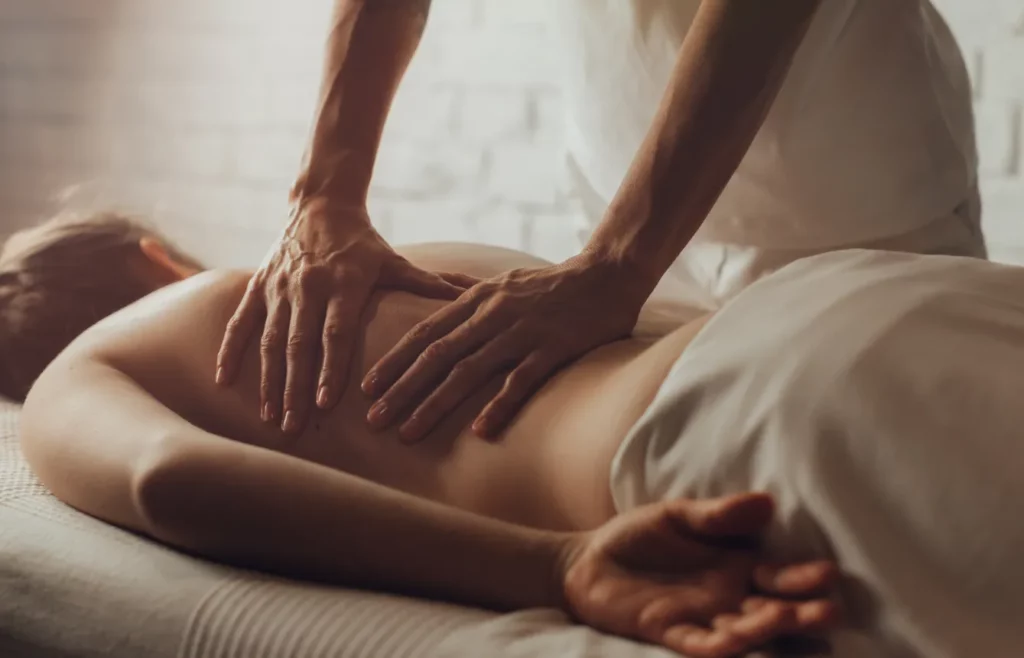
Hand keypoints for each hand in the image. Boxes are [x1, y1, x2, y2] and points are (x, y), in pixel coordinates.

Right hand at [216, 197, 469, 433]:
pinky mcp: (258, 285)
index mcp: (344, 285)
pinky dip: (230, 351)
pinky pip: (240, 322)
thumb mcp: (395, 262)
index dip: (331, 369)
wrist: (320, 204)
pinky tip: (223, 382)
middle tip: (294, 428)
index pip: (335, 334)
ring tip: (269, 417)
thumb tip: (475, 294)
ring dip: (267, 381)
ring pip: (268, 341)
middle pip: (299, 345)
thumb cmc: (363, 243)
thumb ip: (430, 284)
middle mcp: (308, 288)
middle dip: (295, 389)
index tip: (327, 403)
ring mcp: (278, 288)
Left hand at [362, 251, 651, 440]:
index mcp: (477, 300)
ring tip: (408, 432)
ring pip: (468, 371)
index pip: (425, 333)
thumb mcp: (503, 280)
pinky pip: (520, 380)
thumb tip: (438, 290)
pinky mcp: (552, 347)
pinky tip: (479, 431)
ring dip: (434, 404)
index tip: (367, 387)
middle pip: (436, 355)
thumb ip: (469, 290)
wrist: (606, 274)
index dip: (394, 360)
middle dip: (401, 389)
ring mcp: (521, 331)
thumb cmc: (554, 283)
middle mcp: (492, 315)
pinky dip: (498, 405)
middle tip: (373, 420)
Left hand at [557, 493, 838, 657]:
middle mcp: (727, 598)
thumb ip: (718, 515)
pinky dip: (717, 646)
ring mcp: (700, 618)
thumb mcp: (677, 515)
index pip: (780, 576)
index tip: (831, 573)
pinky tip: (734, 643)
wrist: (589, 561)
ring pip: (742, 631)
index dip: (805, 577)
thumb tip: (767, 502)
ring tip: (788, 621)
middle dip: (802, 612)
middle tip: (831, 612)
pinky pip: (697, 643)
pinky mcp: (668, 632)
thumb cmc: (639, 537)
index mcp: (736, 567)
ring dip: (766, 630)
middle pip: (772, 610)